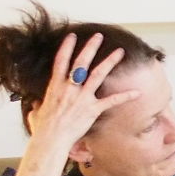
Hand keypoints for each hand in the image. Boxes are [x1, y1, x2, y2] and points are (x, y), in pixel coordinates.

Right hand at [26, 33, 138, 152]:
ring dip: (109, 62)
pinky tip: (138, 92)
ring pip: (97, 75)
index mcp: (55, 86)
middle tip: (99, 36)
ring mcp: (82, 98)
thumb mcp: (36, 111)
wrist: (51, 139)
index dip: (67, 47)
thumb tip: (37, 105)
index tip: (73, 36)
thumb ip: (40, 105)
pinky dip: (125, 96)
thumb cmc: (43, 128)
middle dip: (90, 48)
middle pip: (81, 63)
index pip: (61, 61)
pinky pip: (112, 101)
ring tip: (120, 52)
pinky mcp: (92, 109)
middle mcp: (69, 88)